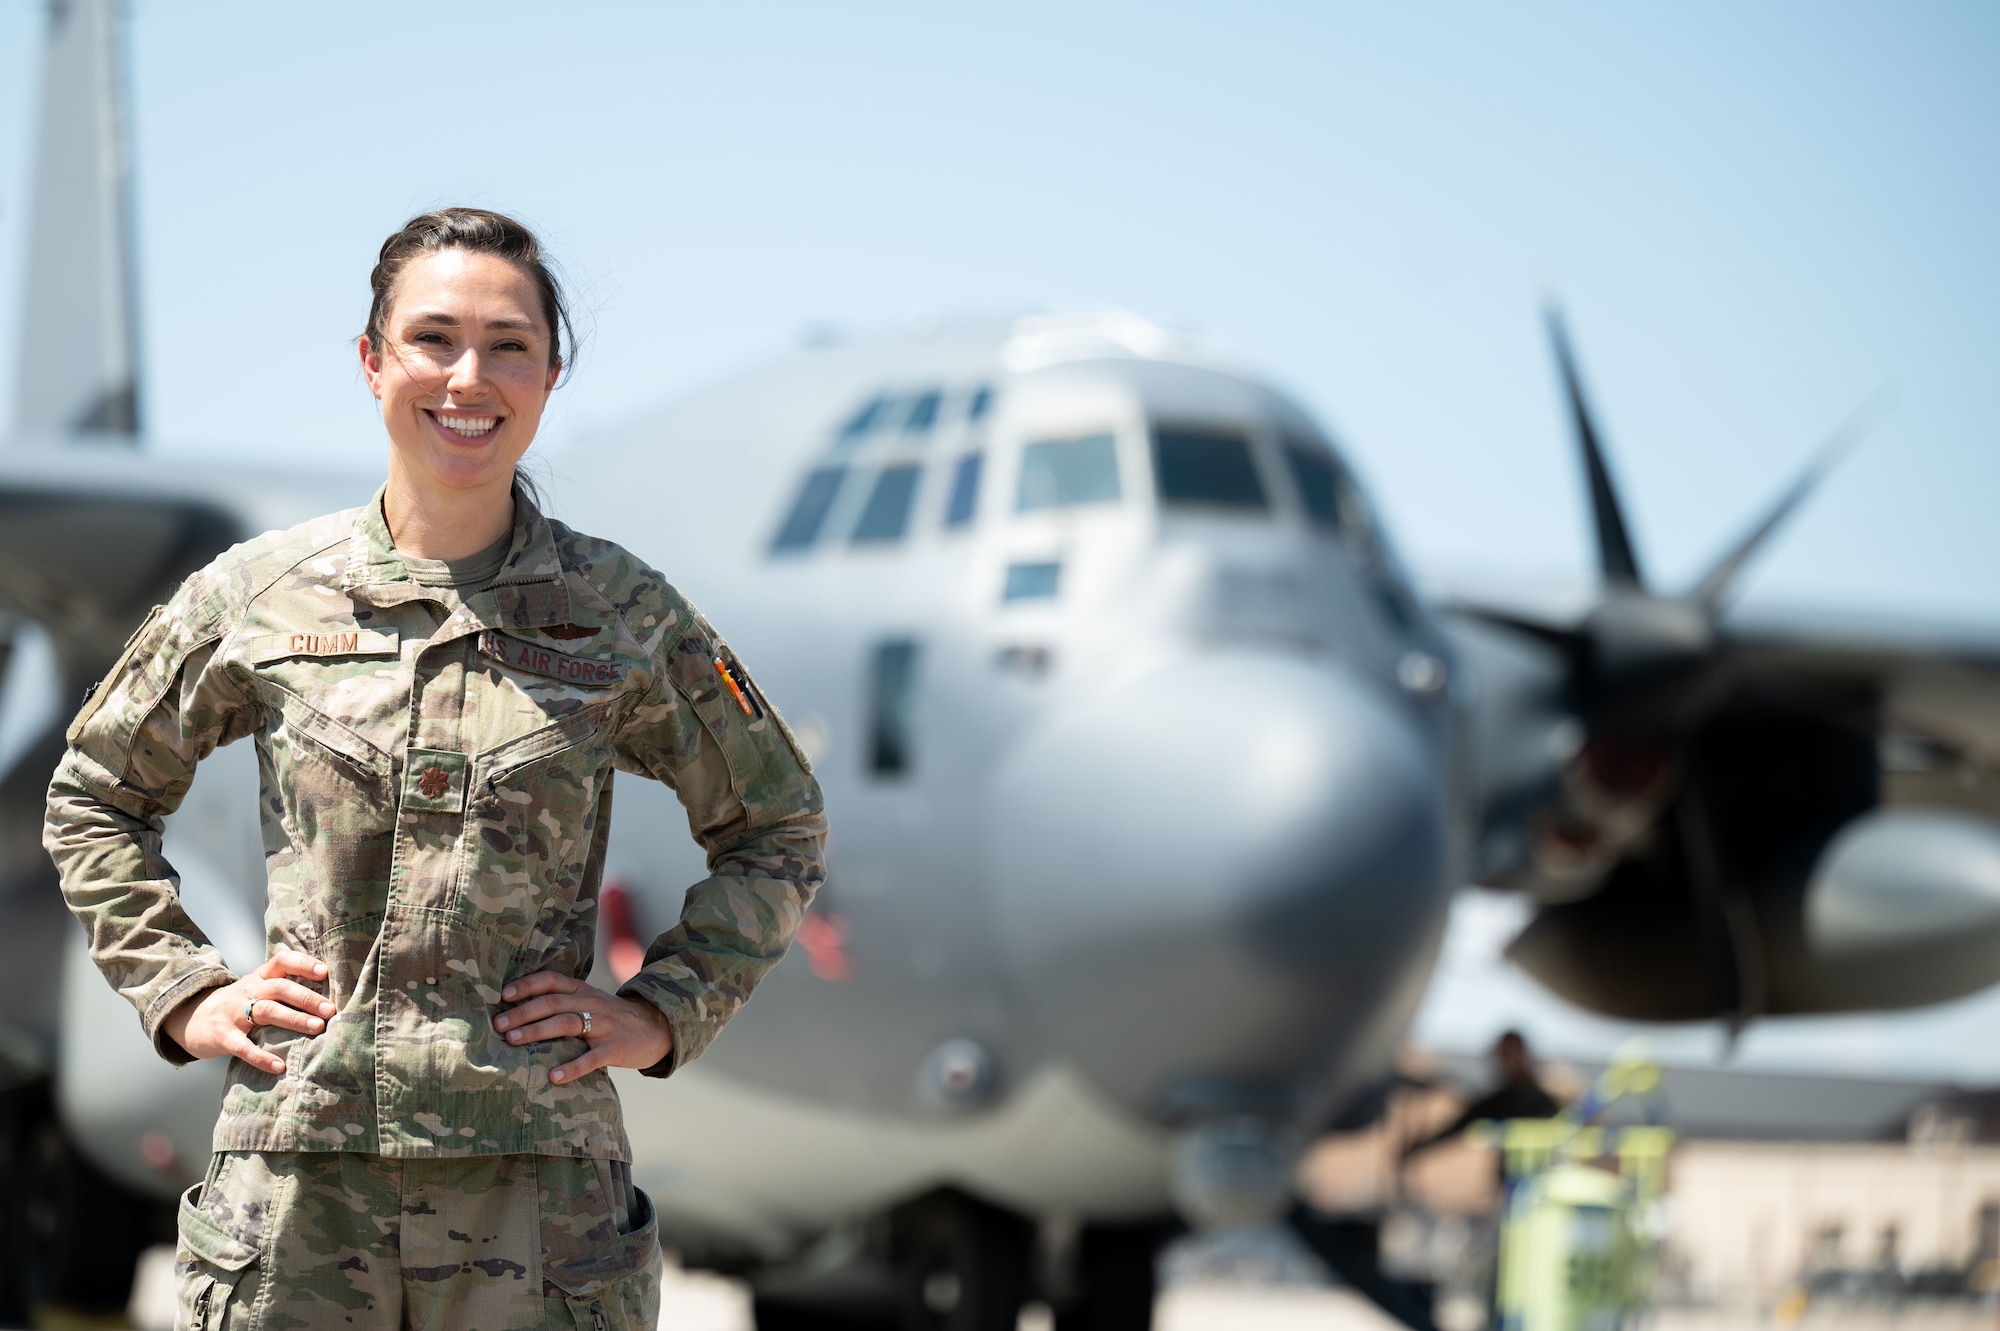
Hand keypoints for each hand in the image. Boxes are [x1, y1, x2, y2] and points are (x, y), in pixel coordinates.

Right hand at [163, 947, 335, 1074]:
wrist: (190, 1019)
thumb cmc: (239, 1004)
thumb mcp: (257, 989)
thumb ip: (284, 987)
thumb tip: (329, 995)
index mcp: (259, 977)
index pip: (281, 961)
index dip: (302, 964)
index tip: (325, 972)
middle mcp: (248, 991)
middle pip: (279, 988)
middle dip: (307, 998)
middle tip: (330, 1010)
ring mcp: (233, 1013)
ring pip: (266, 1011)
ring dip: (294, 1019)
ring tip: (317, 1028)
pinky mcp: (222, 1036)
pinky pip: (243, 1047)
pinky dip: (261, 1057)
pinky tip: (280, 1066)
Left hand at [493, 971, 673, 1084]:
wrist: (657, 1028)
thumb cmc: (614, 1017)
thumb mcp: (591, 1001)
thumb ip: (563, 1002)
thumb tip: (517, 1011)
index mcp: (583, 991)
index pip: (552, 980)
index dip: (528, 985)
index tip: (504, 994)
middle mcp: (591, 1004)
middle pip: (552, 1003)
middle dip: (523, 1013)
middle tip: (498, 1025)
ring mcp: (604, 1026)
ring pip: (566, 1023)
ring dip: (537, 1031)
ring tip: (513, 1041)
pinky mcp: (615, 1049)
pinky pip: (591, 1058)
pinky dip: (571, 1067)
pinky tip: (553, 1077)